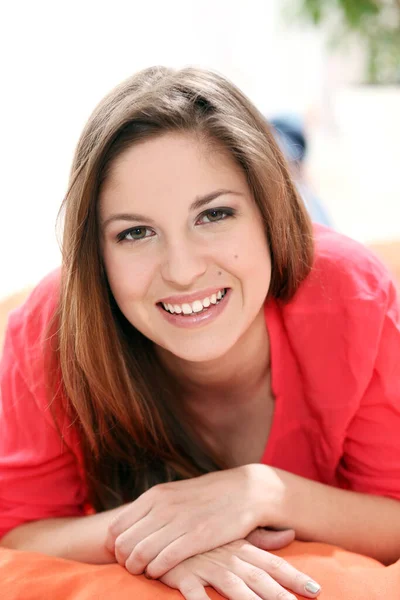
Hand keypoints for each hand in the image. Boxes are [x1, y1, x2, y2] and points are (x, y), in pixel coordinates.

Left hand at [106, 465, 280, 577]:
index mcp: (154, 495)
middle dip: (124, 561)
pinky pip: (163, 561)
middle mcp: (162, 507)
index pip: (116, 527)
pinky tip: (162, 572)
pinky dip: (157, 572)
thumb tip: (127, 527)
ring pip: (139, 555)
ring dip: (138, 570)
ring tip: (147, 572)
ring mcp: (179, 521)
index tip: (124, 554)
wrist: (246, 491)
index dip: (115, 547)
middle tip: (134, 567)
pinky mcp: (196, 537)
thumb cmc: (207, 496)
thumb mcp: (175, 494)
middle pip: (124, 544)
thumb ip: (152, 509)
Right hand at [159, 537, 320, 599]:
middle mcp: (229, 558)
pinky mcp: (184, 575)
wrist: (166, 528)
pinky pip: (194, 593)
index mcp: (242, 549)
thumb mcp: (235, 536)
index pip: (273, 564)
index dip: (293, 577)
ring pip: (232, 587)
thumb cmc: (205, 537)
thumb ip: (262, 539)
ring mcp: (207, 566)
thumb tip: (290, 534)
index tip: (315, 589)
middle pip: (258, 578)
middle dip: (279, 594)